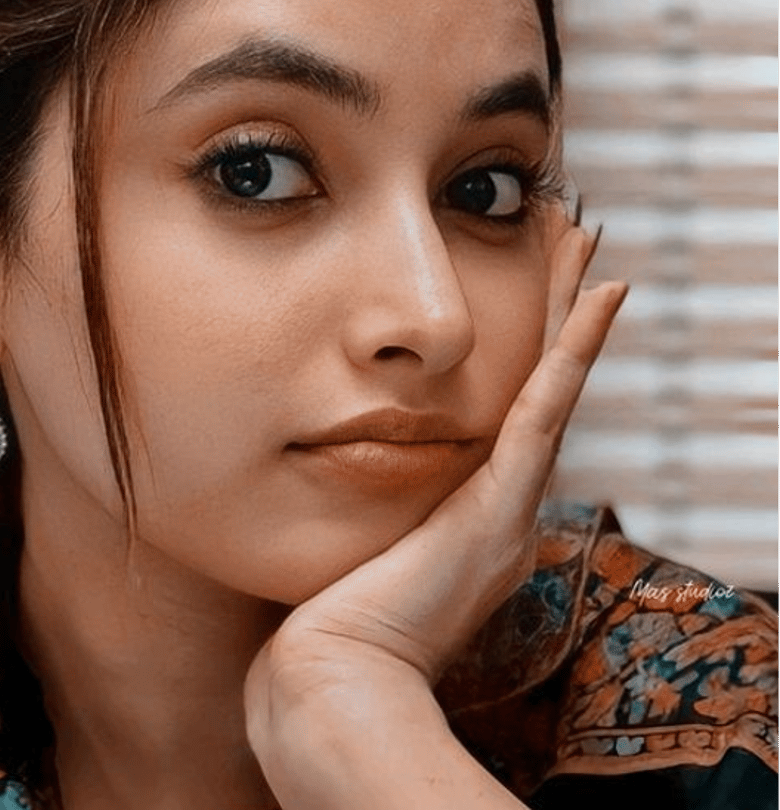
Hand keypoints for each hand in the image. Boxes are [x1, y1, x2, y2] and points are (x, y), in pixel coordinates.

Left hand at [244, 221, 627, 802]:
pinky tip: (596, 297)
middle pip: (538, 385)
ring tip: (588, 248)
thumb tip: (326, 460)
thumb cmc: (325, 618)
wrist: (332, 676)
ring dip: (569, 312)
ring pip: (549, 384)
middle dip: (553, 312)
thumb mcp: (352, 541)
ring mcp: (508, 507)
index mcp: (469, 513)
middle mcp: (502, 505)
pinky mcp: (498, 507)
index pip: (505, 410)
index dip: (523, 350)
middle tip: (571, 244)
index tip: (526, 292)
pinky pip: (543, 411)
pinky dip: (574, 352)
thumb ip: (360, 503)